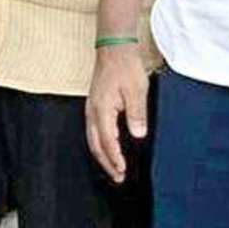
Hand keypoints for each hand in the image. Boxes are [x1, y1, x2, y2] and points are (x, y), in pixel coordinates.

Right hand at [85, 43, 149, 184]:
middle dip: (106, 163)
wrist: (114, 50)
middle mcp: (92, 113)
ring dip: (102, 156)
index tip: (123, 170)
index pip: (108, 141)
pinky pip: (93, 132)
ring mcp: (90, 110)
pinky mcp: (93, 108)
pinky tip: (107, 149)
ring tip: (113, 168)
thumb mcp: (137, 90)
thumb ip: (137, 114)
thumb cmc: (126, 68)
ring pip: (92, 140)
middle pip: (95, 145)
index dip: (115, 158)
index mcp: (102, 110)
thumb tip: (137, 135)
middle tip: (118, 177)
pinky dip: (99, 145)